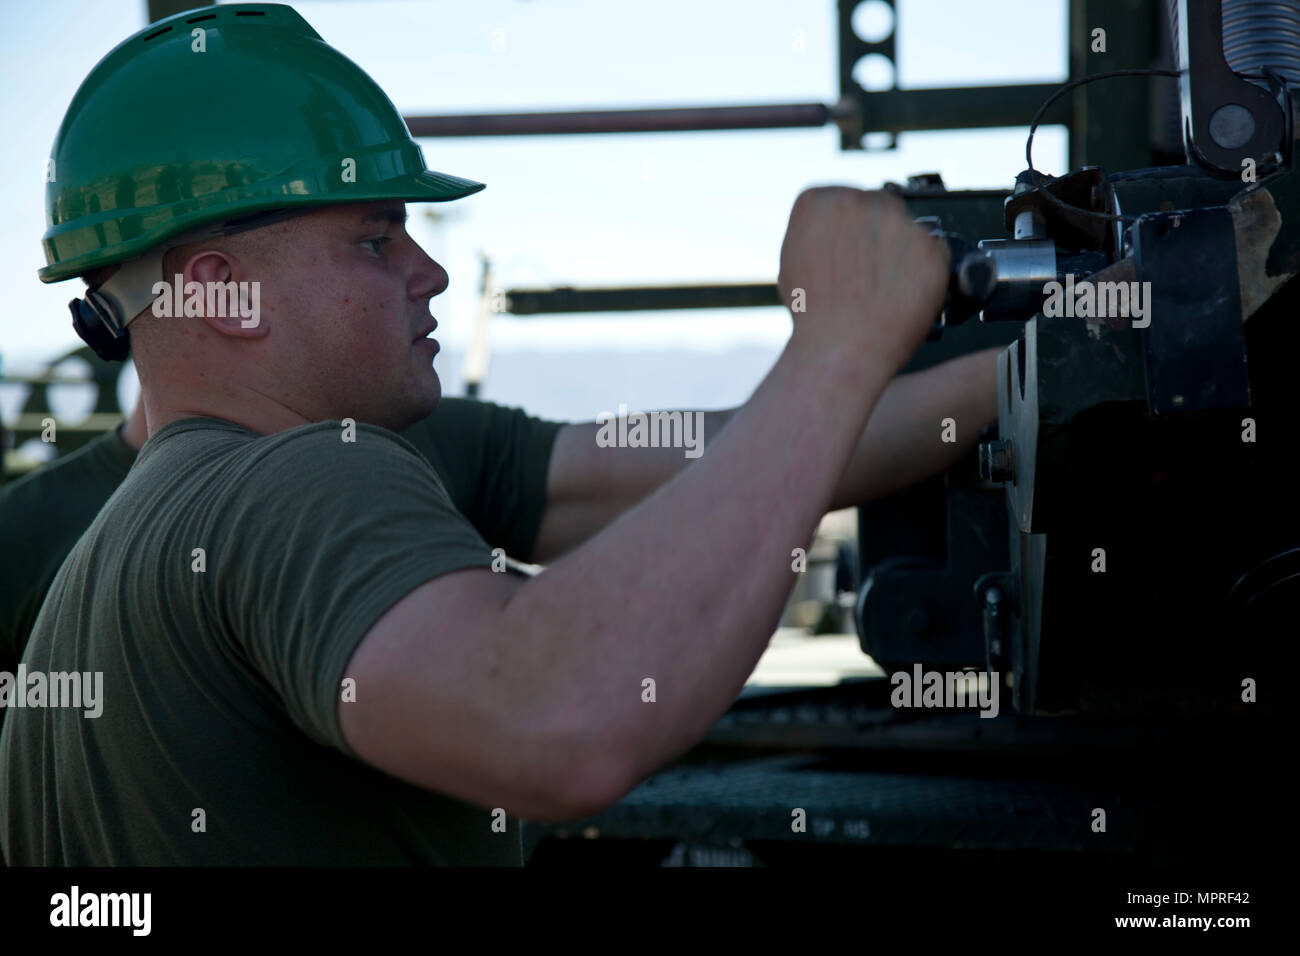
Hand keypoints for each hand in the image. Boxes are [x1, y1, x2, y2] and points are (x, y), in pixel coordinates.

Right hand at [777, 186, 949, 372]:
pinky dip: (923, 273)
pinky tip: (900, 295)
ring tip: (882, 289)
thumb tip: (831, 226)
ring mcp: (900, 222)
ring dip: (901, 253)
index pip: (843, 200)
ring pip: (907, 230)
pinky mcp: (931, 246)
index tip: (848, 250)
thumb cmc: (813, 314)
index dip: (848, 230)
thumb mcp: (792, 259)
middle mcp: (862, 201)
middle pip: (879, 208)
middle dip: (877, 236)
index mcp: (822, 201)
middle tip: (868, 273)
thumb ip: (814, 231)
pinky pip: (932, 253)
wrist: (840, 349)